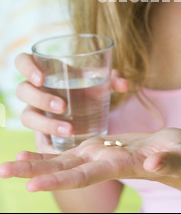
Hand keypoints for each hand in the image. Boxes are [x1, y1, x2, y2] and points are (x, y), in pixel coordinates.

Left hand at [0, 129, 180, 191]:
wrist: (175, 153)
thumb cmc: (180, 154)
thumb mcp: (178, 154)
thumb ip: (167, 159)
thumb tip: (154, 163)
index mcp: (119, 165)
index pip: (83, 176)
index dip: (58, 179)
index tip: (31, 185)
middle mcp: (102, 163)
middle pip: (64, 171)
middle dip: (34, 172)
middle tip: (2, 172)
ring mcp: (98, 156)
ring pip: (62, 162)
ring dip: (34, 164)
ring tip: (8, 165)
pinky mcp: (98, 148)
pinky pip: (69, 153)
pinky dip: (49, 153)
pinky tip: (30, 152)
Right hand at [15, 53, 129, 152]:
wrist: (84, 109)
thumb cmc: (85, 87)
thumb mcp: (96, 82)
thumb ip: (111, 79)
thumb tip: (125, 84)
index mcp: (42, 69)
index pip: (22, 62)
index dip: (27, 68)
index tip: (42, 79)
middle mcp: (32, 90)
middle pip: (23, 91)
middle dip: (41, 99)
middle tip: (63, 106)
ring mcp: (33, 110)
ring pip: (27, 116)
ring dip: (46, 123)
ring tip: (69, 129)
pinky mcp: (38, 131)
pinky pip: (36, 139)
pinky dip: (46, 146)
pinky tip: (60, 151)